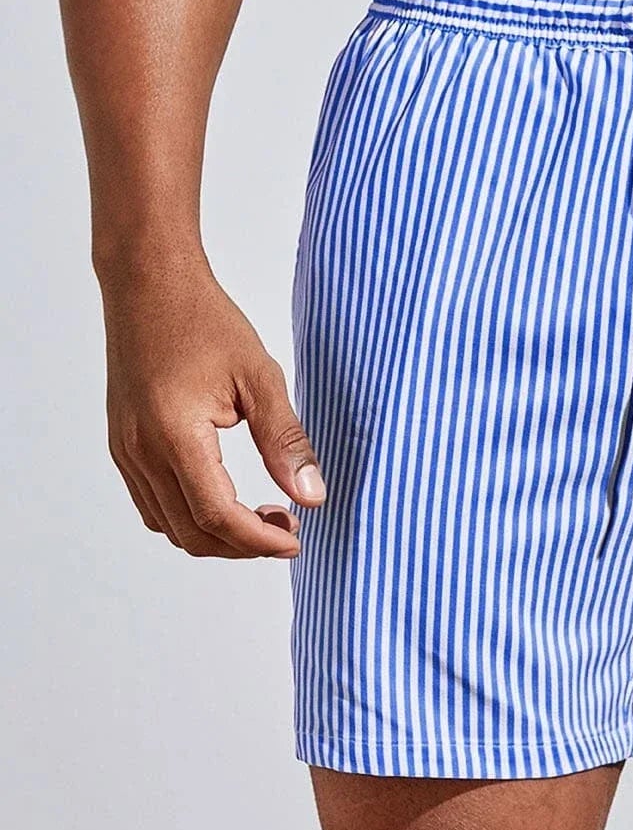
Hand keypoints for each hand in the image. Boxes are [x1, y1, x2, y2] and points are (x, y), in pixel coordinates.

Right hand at [102, 258, 323, 558]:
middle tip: (287, 526)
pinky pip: (153, 504)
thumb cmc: (204, 321)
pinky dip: (189, 516)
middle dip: (242, 545)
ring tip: (262, 515)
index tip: (297, 538)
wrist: (148, 285)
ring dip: (216, 535)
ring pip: (168, 526)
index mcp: (174, 434)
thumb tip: (312, 496)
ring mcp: (125, 451)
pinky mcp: (122, 445)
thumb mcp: (260, 376)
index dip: (260, 539)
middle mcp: (140, 450)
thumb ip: (285, 440)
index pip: (217, 516)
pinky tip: (226, 497)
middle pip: (191, 533)